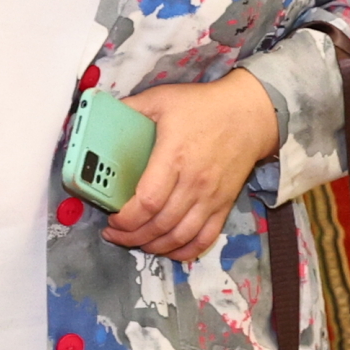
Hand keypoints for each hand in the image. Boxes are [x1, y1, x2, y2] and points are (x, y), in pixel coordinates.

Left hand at [105, 73, 280, 262]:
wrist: (250, 114)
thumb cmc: (202, 106)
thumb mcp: (161, 98)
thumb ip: (130, 108)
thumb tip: (100, 114)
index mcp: (174, 157)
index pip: (148, 202)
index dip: (126, 218)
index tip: (111, 218)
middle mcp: (194, 183)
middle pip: (160, 225)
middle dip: (131, 236)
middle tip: (114, 233)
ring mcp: (211, 197)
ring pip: (180, 237)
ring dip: (153, 246)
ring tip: (134, 241)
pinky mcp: (224, 205)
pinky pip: (205, 238)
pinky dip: (184, 251)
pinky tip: (166, 249)